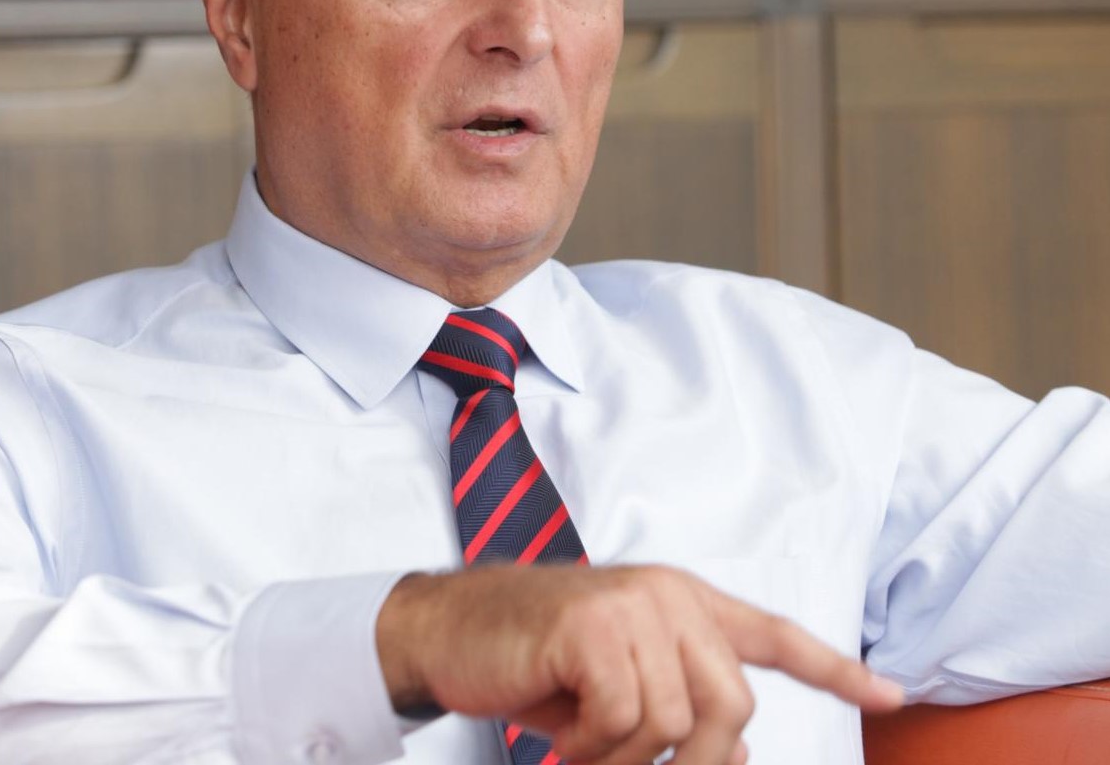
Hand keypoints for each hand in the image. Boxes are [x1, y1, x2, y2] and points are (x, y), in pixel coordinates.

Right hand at [376, 563, 902, 764]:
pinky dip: (590, 747)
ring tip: (577, 743)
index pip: (772, 634)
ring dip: (621, 757)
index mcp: (680, 600)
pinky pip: (626, 719)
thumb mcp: (616, 683)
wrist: (450, 627)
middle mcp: (667, 594)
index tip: (891, 694)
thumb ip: (681, 704)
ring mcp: (632, 602)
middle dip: (696, 761)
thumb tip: (743, 753)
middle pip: (733, 703)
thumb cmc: (532, 656)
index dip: (836, 668)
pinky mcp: (594, 624)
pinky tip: (557, 732)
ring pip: (676, 722)